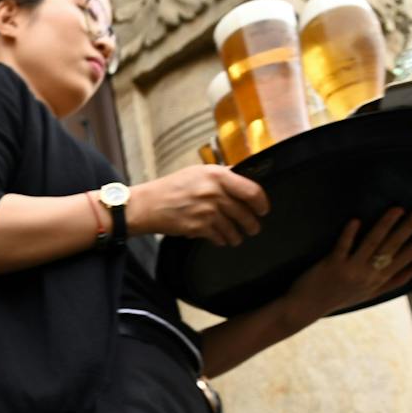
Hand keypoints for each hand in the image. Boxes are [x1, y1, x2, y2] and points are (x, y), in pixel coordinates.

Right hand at [124, 165, 269, 246]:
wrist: (147, 205)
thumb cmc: (171, 187)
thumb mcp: (197, 172)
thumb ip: (220, 174)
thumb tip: (240, 174)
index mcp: (217, 176)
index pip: (251, 190)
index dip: (261, 202)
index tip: (263, 209)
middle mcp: (214, 193)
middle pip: (244, 213)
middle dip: (252, 224)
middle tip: (254, 228)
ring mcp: (207, 211)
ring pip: (233, 228)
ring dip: (237, 236)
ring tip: (237, 238)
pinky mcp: (198, 227)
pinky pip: (218, 237)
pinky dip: (221, 240)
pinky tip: (221, 240)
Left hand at [283, 206, 411, 322]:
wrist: (304, 309)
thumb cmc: (339, 298)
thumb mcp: (371, 294)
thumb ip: (397, 279)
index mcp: (381, 278)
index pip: (411, 254)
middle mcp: (369, 274)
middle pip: (395, 246)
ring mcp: (351, 269)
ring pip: (371, 244)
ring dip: (384, 225)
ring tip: (398, 208)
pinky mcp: (331, 265)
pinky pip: (342, 247)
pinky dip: (349, 234)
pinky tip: (356, 220)